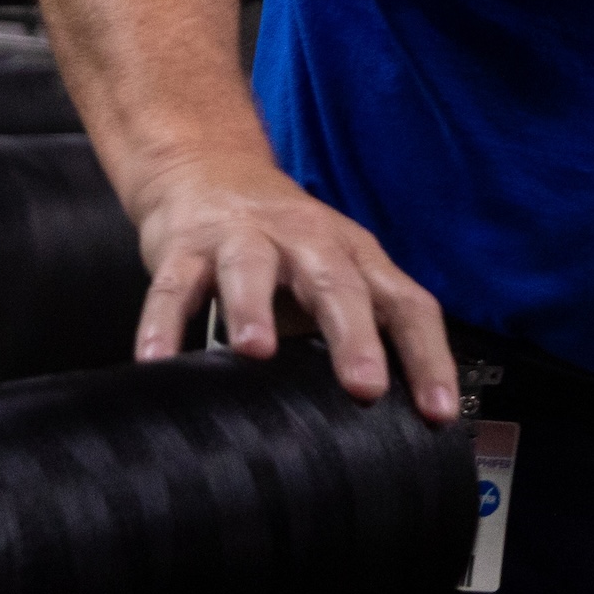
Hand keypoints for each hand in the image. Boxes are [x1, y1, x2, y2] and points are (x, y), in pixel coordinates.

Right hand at [128, 150, 460, 424]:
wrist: (208, 168)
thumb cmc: (282, 242)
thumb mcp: (332, 276)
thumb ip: (355, 334)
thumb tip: (381, 425)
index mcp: (354, 257)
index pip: (405, 304)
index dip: (426, 357)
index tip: (437, 413)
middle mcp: (306, 243)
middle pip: (336, 284)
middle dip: (353, 335)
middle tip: (365, 386)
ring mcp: (243, 239)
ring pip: (251, 269)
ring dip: (254, 308)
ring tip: (254, 351)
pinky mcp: (186, 246)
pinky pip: (173, 285)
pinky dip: (163, 321)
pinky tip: (156, 358)